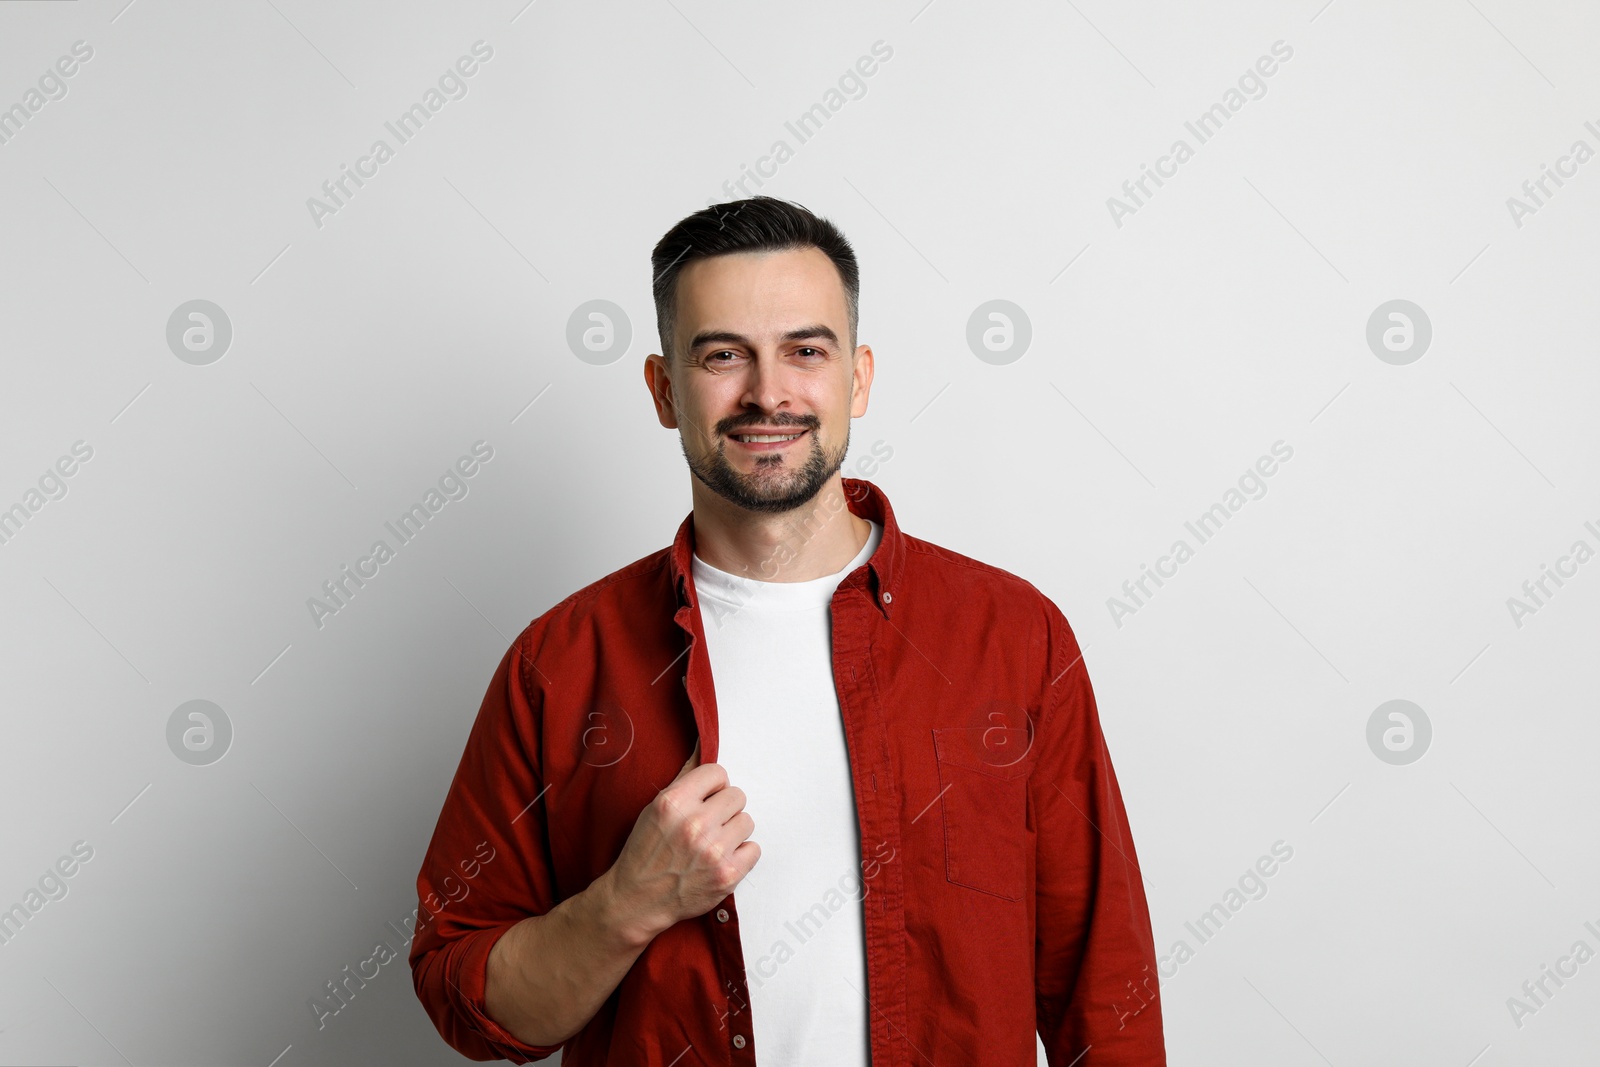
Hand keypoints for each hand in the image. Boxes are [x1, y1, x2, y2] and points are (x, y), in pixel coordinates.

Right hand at [603, 740, 759, 943]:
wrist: (637, 899)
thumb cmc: (645, 852)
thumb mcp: (655, 808)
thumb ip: (684, 779)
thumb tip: (703, 745)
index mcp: (674, 802)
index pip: (718, 773)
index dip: (713, 786)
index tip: (706, 798)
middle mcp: (695, 824)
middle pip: (737, 795)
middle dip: (725, 809)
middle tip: (709, 824)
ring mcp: (713, 851)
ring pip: (747, 821)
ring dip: (734, 831)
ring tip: (713, 843)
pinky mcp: (727, 875)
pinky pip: (754, 849)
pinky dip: (742, 855)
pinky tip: (721, 859)